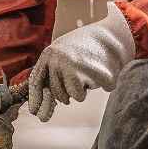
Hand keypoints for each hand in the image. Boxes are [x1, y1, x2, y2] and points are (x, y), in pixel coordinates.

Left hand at [28, 3, 134, 121]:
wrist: (112, 34)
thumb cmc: (85, 47)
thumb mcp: (61, 54)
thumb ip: (50, 73)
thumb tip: (37, 108)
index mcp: (49, 54)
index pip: (37, 82)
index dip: (36, 99)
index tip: (36, 113)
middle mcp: (59, 60)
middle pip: (58, 94)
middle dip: (68, 93)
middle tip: (79, 79)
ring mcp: (77, 67)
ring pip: (75, 96)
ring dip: (84, 89)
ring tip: (89, 71)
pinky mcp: (95, 73)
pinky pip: (95, 91)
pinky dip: (99, 85)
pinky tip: (100, 71)